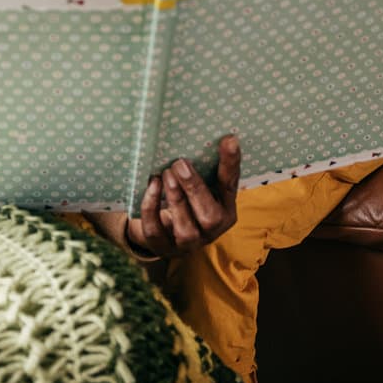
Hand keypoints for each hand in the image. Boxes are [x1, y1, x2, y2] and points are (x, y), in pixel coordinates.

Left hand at [124, 135, 240, 258]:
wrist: (165, 232)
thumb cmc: (189, 202)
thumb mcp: (203, 187)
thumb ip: (207, 168)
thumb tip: (209, 135)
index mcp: (226, 211)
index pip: (230, 186)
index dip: (230, 164)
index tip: (228, 139)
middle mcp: (211, 230)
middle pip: (210, 217)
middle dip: (195, 189)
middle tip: (180, 163)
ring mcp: (188, 244)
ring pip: (185, 229)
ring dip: (175, 198)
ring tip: (166, 173)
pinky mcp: (163, 248)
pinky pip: (156, 231)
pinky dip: (152, 208)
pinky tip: (152, 185)